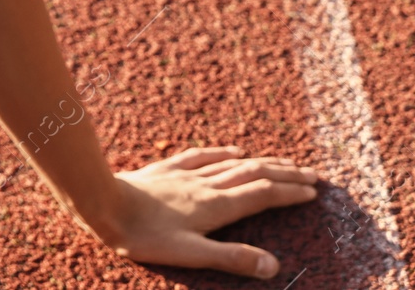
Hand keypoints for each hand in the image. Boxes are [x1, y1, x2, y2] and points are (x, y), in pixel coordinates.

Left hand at [94, 145, 318, 278]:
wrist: (102, 204)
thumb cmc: (144, 236)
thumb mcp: (190, 254)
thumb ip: (231, 257)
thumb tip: (273, 265)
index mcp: (216, 206)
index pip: (263, 194)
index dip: (290, 193)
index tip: (314, 192)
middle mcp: (206, 185)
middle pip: (254, 174)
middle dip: (285, 174)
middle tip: (313, 175)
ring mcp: (186, 174)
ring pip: (232, 163)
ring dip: (263, 163)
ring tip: (284, 164)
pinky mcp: (166, 169)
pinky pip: (202, 156)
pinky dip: (223, 153)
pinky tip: (233, 151)